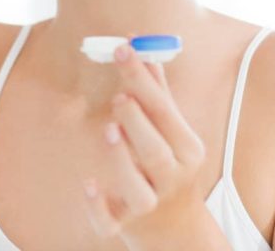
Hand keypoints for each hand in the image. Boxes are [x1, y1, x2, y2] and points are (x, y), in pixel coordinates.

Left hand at [82, 44, 210, 246]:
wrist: (176, 228)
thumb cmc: (169, 165)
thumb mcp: (172, 131)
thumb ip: (156, 91)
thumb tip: (141, 45)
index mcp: (186, 149)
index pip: (165, 111)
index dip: (143, 79)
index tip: (123, 48)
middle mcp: (171, 177)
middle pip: (156, 151)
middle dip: (138, 122)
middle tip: (120, 96)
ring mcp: (150, 203)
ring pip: (137, 187)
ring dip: (121, 159)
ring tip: (109, 129)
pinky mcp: (125, 224)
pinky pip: (110, 221)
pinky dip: (98, 205)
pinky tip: (88, 183)